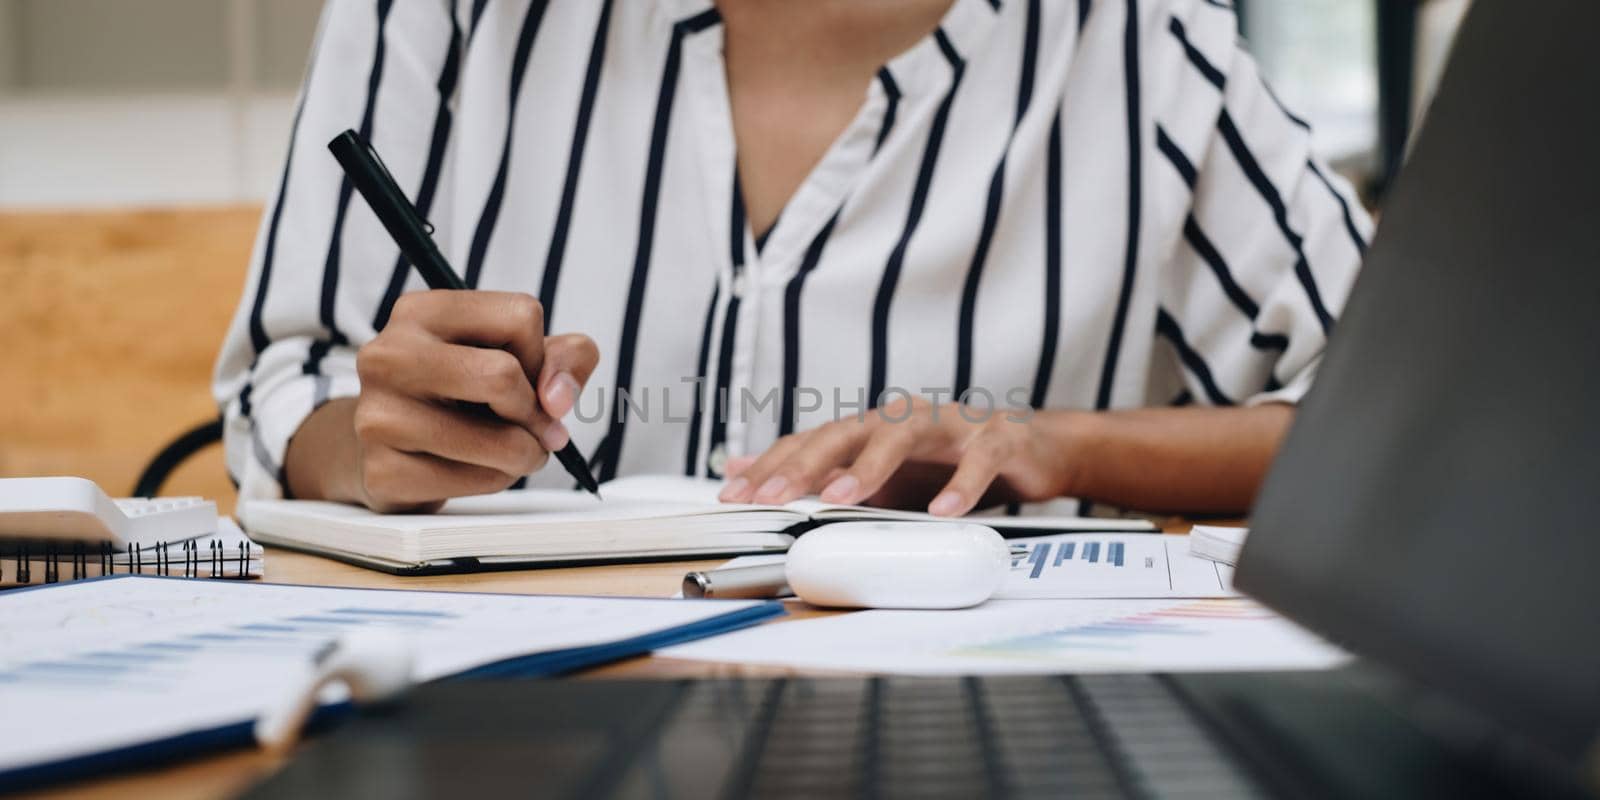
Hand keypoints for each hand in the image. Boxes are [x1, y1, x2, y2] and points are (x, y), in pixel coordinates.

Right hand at [350, 291, 597, 511]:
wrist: (390, 449)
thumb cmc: (462, 395)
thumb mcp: (519, 358)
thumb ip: (566, 357)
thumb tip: (557, 398)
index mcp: (421, 311)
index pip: (521, 316)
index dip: (541, 357)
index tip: (526, 378)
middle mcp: (388, 355)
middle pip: (503, 375)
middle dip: (537, 413)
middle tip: (534, 427)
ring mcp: (378, 415)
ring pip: (502, 442)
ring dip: (525, 455)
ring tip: (509, 451)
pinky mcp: (383, 472)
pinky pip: (479, 482)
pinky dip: (496, 480)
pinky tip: (474, 469)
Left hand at [716, 396, 1078, 515]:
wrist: (1031, 448)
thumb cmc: (948, 459)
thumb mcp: (877, 471)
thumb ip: (816, 471)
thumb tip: (741, 468)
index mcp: (873, 428)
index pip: (812, 442)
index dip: (772, 465)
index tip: (734, 494)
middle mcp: (904, 419)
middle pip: (846, 432)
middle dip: (805, 464)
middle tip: (772, 496)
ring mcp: (950, 424)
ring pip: (902, 435)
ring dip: (869, 466)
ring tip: (839, 497)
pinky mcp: (997, 438)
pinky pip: (977, 460)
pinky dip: (960, 485)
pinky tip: (942, 511)